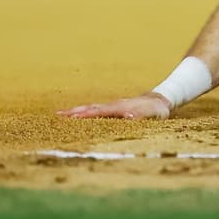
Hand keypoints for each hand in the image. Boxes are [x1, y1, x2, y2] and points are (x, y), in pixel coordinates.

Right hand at [57, 93, 171, 119]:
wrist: (160, 100)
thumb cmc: (157, 110)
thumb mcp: (153, 114)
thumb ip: (142, 115)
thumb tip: (129, 117)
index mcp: (121, 108)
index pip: (100, 111)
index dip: (87, 115)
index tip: (73, 117)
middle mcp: (114, 105)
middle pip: (91, 108)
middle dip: (75, 112)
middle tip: (58, 115)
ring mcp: (112, 106)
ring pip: (91, 108)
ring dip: (76, 111)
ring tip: (60, 115)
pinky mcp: (113, 109)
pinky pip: (96, 110)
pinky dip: (84, 112)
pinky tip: (76, 116)